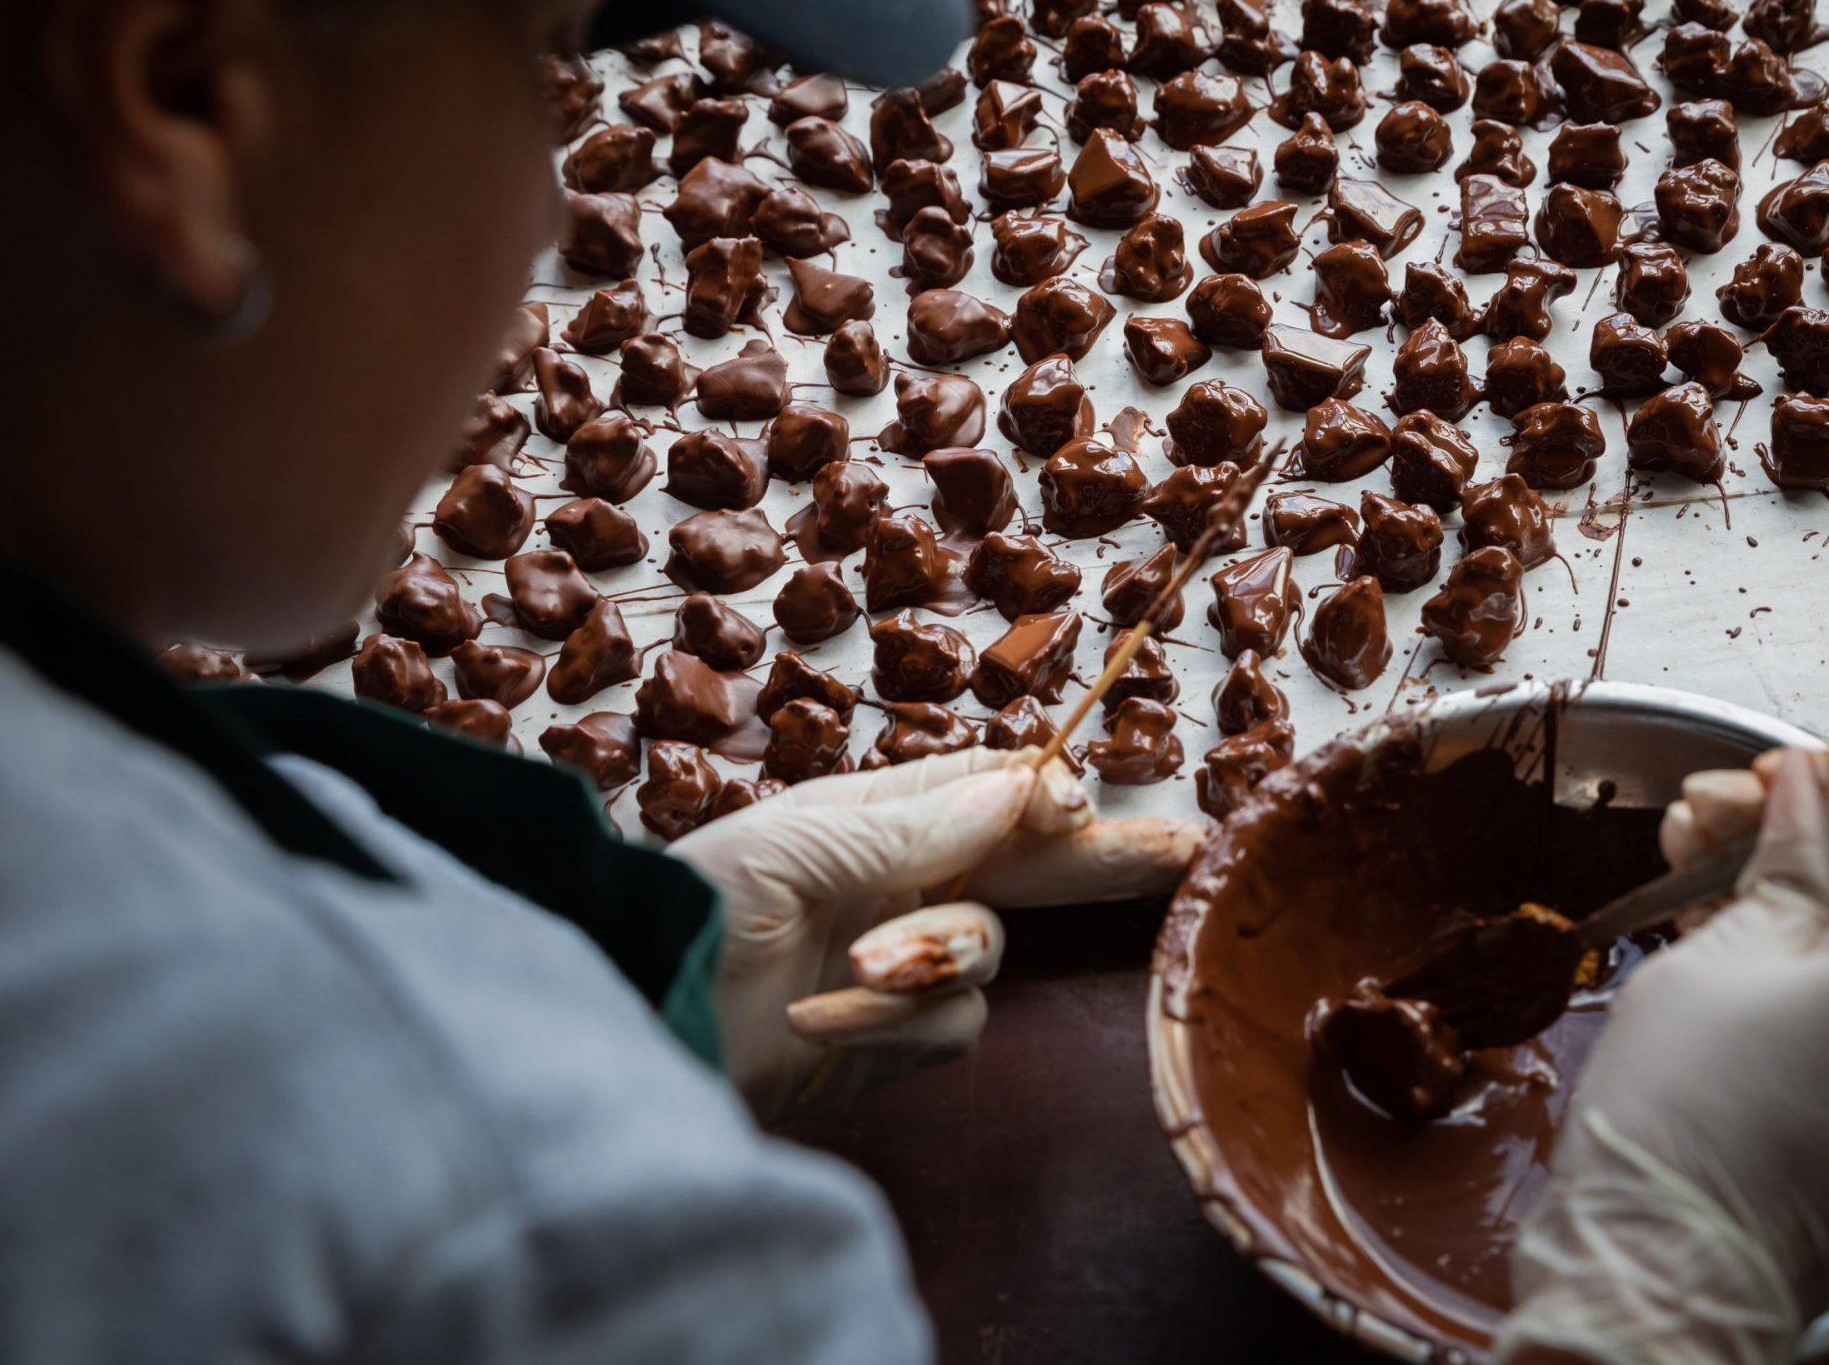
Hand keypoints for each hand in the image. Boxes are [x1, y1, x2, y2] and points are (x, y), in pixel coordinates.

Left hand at [669, 748, 1203, 1120]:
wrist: (643, 1014)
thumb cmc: (704, 905)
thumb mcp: (809, 841)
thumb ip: (927, 825)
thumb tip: (1032, 787)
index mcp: (882, 813)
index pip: (994, 789)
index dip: (1045, 794)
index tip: (1074, 805)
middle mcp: (905, 880)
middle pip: (1034, 865)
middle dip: (1104, 857)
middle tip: (1186, 849)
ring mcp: (904, 962)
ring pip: (990, 952)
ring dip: (931, 956)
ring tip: (860, 967)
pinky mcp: (896, 1041)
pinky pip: (952, 1026)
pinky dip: (892, 1025)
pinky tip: (822, 1018)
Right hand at [1496, 744, 1828, 1364]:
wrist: (1665, 1272)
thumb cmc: (1682, 1119)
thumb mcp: (1719, 956)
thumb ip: (1785, 859)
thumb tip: (1808, 793)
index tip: (1793, 766)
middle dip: (1818, 817)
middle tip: (1712, 808)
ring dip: (1801, 876)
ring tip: (1693, 854)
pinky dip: (1811, 947)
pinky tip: (1721, 922)